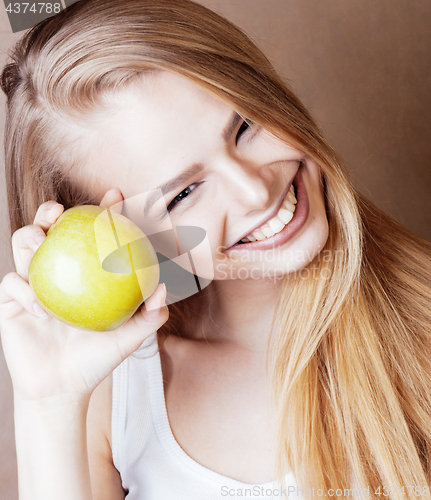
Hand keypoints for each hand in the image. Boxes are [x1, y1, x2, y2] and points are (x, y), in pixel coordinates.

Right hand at [0, 189, 168, 406]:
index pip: (91, 234)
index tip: (115, 196)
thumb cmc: (98, 358)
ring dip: (28, 238)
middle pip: (50, 230)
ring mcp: (33, 283)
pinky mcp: (11, 301)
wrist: (64, 388)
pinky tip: (43, 310)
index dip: (102, 211)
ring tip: (40, 242)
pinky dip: (25, 291)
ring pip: (22, 245)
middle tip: (61, 210)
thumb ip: (150, 314)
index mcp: (85, 273)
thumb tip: (164, 287)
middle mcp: (58, 271)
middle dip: (51, 211)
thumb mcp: (130, 337)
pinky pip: (12, 285)